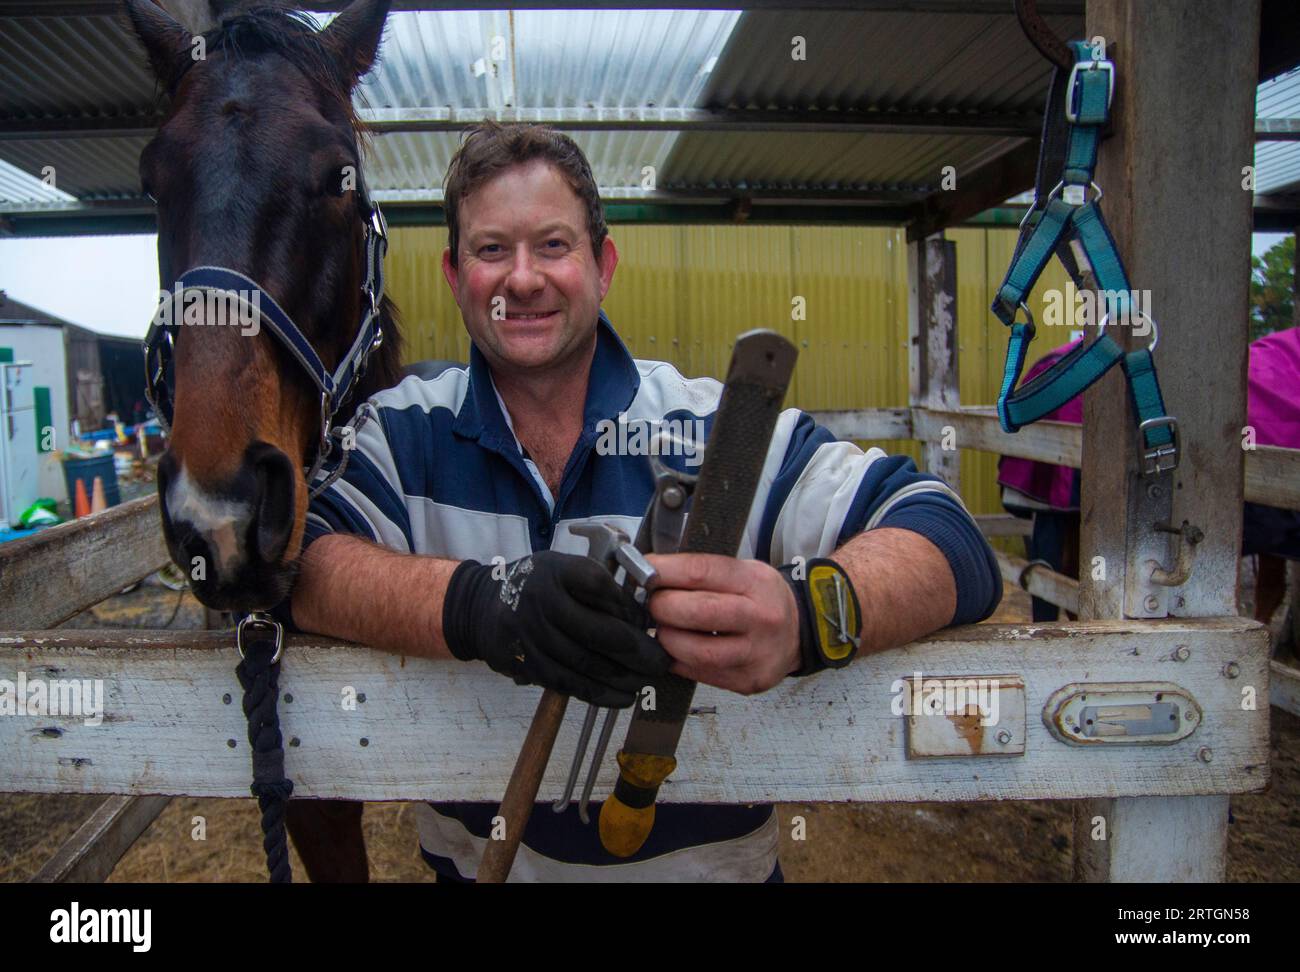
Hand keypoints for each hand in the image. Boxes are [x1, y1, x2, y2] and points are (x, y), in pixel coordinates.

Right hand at [442, 552, 669, 706]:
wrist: (483, 609)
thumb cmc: (537, 586)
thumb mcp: (562, 568)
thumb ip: (597, 584)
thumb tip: (641, 615)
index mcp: (555, 571)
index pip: (599, 587)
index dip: (629, 606)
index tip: (648, 620)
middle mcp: (541, 602)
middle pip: (599, 632)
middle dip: (638, 650)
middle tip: (661, 660)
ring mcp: (533, 637)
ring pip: (588, 663)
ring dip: (625, 676)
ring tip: (648, 680)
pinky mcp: (530, 665)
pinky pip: (572, 684)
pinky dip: (602, 694)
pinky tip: (626, 695)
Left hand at [644, 553, 800, 694]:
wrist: (799, 633)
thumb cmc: (763, 599)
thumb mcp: (744, 572)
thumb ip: (703, 573)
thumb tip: (653, 575)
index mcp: (756, 583)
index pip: (703, 572)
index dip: (666, 572)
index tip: (645, 570)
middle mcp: (760, 619)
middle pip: (698, 612)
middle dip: (663, 607)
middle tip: (654, 603)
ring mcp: (755, 654)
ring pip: (696, 651)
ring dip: (668, 638)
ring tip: (665, 628)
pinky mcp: (746, 681)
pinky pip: (699, 673)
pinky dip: (678, 660)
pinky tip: (677, 649)